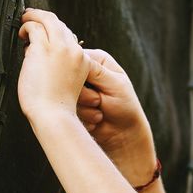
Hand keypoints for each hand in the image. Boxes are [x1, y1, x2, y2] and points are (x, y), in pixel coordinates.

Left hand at [18, 9, 90, 120]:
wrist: (54, 115)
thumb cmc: (56, 105)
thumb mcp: (67, 81)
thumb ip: (60, 65)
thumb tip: (42, 53)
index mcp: (82, 60)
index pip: (68, 36)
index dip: (55, 30)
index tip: (45, 30)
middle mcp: (72, 51)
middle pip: (59, 24)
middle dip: (43, 18)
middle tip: (31, 17)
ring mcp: (58, 48)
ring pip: (47, 20)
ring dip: (34, 18)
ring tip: (25, 21)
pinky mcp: (42, 49)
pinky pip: (34, 28)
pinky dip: (26, 27)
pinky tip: (22, 33)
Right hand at [76, 50, 155, 180]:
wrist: (124, 135)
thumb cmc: (125, 106)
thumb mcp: (114, 84)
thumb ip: (95, 71)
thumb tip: (77, 57)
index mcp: (97, 61)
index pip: (76, 57)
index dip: (79, 73)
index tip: (90, 86)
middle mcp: (85, 73)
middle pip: (68, 77)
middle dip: (84, 94)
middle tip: (98, 102)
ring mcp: (78, 91)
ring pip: (67, 95)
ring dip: (85, 108)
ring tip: (100, 112)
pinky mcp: (72, 106)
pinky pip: (67, 109)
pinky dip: (83, 117)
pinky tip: (95, 120)